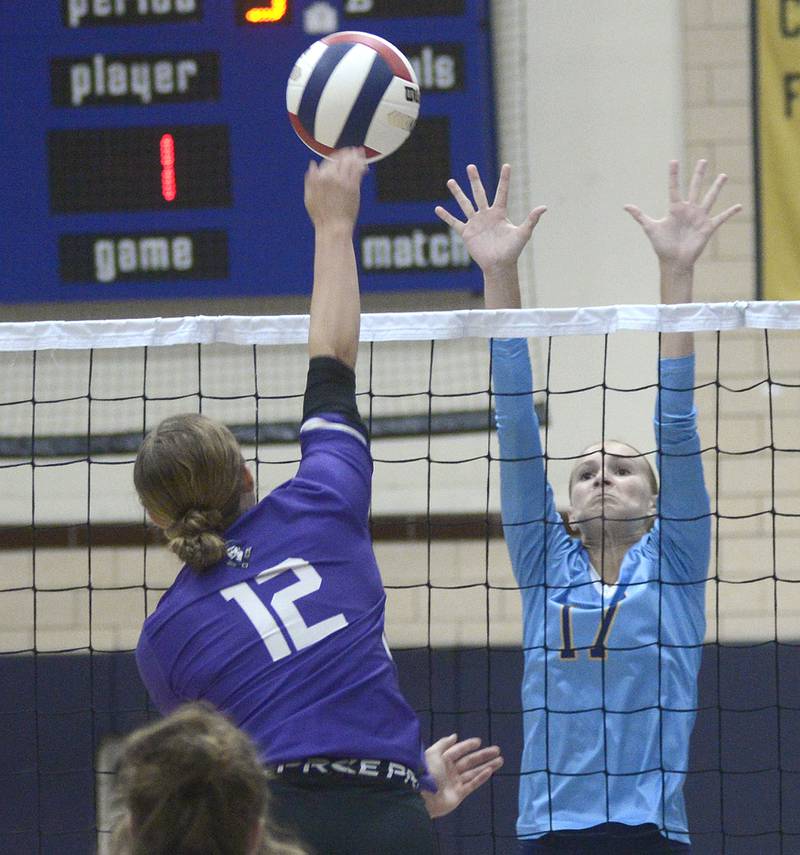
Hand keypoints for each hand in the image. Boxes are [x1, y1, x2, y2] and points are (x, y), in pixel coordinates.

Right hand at [304, 148, 367, 230]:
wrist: (333, 228)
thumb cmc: (320, 216)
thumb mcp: (309, 198)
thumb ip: (310, 180)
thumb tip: (312, 164)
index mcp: (319, 178)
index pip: (329, 161)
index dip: (336, 157)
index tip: (341, 156)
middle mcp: (331, 177)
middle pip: (340, 159)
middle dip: (347, 153)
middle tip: (353, 151)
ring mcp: (343, 181)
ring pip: (350, 163)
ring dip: (356, 156)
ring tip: (360, 152)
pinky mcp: (353, 187)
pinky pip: (358, 171)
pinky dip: (361, 165)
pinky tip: (365, 164)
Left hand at [421, 734, 502, 818]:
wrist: (422, 797)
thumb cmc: (427, 773)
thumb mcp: (433, 753)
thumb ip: (443, 744)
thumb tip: (455, 736)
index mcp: (442, 759)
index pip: (458, 750)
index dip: (468, 745)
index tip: (479, 741)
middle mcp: (450, 770)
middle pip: (469, 761)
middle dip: (483, 755)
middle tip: (497, 750)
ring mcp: (455, 782)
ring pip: (474, 772)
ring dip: (487, 766)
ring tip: (500, 760)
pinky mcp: (459, 794)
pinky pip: (472, 784)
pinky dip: (481, 777)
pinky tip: (490, 771)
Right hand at [434, 163, 546, 274]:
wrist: (499, 265)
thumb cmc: (512, 251)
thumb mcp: (523, 233)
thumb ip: (531, 220)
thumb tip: (544, 207)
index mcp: (499, 213)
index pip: (502, 192)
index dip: (504, 179)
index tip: (507, 165)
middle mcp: (486, 215)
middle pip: (479, 194)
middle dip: (474, 180)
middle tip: (470, 166)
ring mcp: (475, 223)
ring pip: (465, 204)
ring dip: (458, 193)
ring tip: (450, 181)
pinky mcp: (467, 233)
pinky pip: (454, 223)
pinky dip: (446, 216)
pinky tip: (438, 208)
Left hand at [624, 159, 740, 273]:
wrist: (673, 261)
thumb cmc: (662, 246)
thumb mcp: (650, 228)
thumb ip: (640, 216)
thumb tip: (625, 206)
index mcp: (675, 209)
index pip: (674, 188)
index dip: (674, 175)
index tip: (674, 161)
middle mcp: (689, 210)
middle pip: (695, 187)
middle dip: (699, 174)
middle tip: (703, 160)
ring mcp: (699, 217)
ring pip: (710, 198)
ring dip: (717, 187)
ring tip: (723, 175)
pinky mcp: (708, 227)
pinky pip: (721, 218)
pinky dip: (730, 213)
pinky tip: (739, 206)